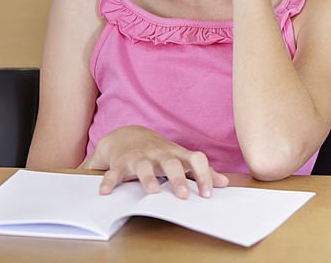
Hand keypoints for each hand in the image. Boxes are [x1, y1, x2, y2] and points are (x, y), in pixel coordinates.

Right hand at [81, 126, 228, 198]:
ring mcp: (140, 158)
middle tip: (183, 195)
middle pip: (171, 163)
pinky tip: (106, 191)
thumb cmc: (160, 153)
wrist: (127, 136)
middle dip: (178, 178)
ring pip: (144, 166)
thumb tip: (224, 183)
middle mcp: (159, 155)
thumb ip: (201, 171)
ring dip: (148, 178)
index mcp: (177, 155)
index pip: (195, 160)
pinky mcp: (120, 163)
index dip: (203, 175)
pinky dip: (109, 181)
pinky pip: (114, 172)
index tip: (207, 193)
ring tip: (152, 192)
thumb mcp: (181, 159)